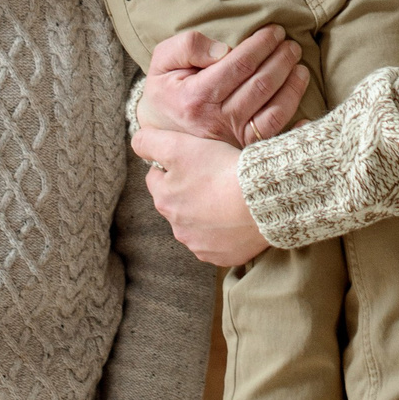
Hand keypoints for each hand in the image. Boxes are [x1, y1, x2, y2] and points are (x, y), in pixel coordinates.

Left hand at [134, 128, 268, 266]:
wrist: (261, 200)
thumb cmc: (221, 170)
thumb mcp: (179, 146)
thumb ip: (150, 143)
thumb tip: (137, 144)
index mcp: (164, 200)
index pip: (157, 178)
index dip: (173, 165)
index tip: (193, 160)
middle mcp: (177, 228)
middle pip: (176, 203)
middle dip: (189, 190)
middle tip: (213, 176)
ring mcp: (200, 245)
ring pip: (196, 224)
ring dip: (206, 212)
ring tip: (227, 197)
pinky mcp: (222, 257)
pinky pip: (218, 242)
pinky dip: (224, 231)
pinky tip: (236, 217)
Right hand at [137, 27, 308, 145]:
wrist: (161, 132)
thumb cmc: (166, 91)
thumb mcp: (162, 62)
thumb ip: (187, 46)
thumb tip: (222, 49)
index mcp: (196, 98)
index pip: (239, 65)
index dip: (261, 45)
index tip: (275, 31)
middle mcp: (216, 121)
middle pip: (261, 85)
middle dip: (282, 60)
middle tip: (292, 45)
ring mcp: (232, 138)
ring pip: (274, 110)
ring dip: (292, 85)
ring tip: (299, 65)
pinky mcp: (244, 149)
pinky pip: (277, 135)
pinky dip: (294, 117)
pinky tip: (302, 100)